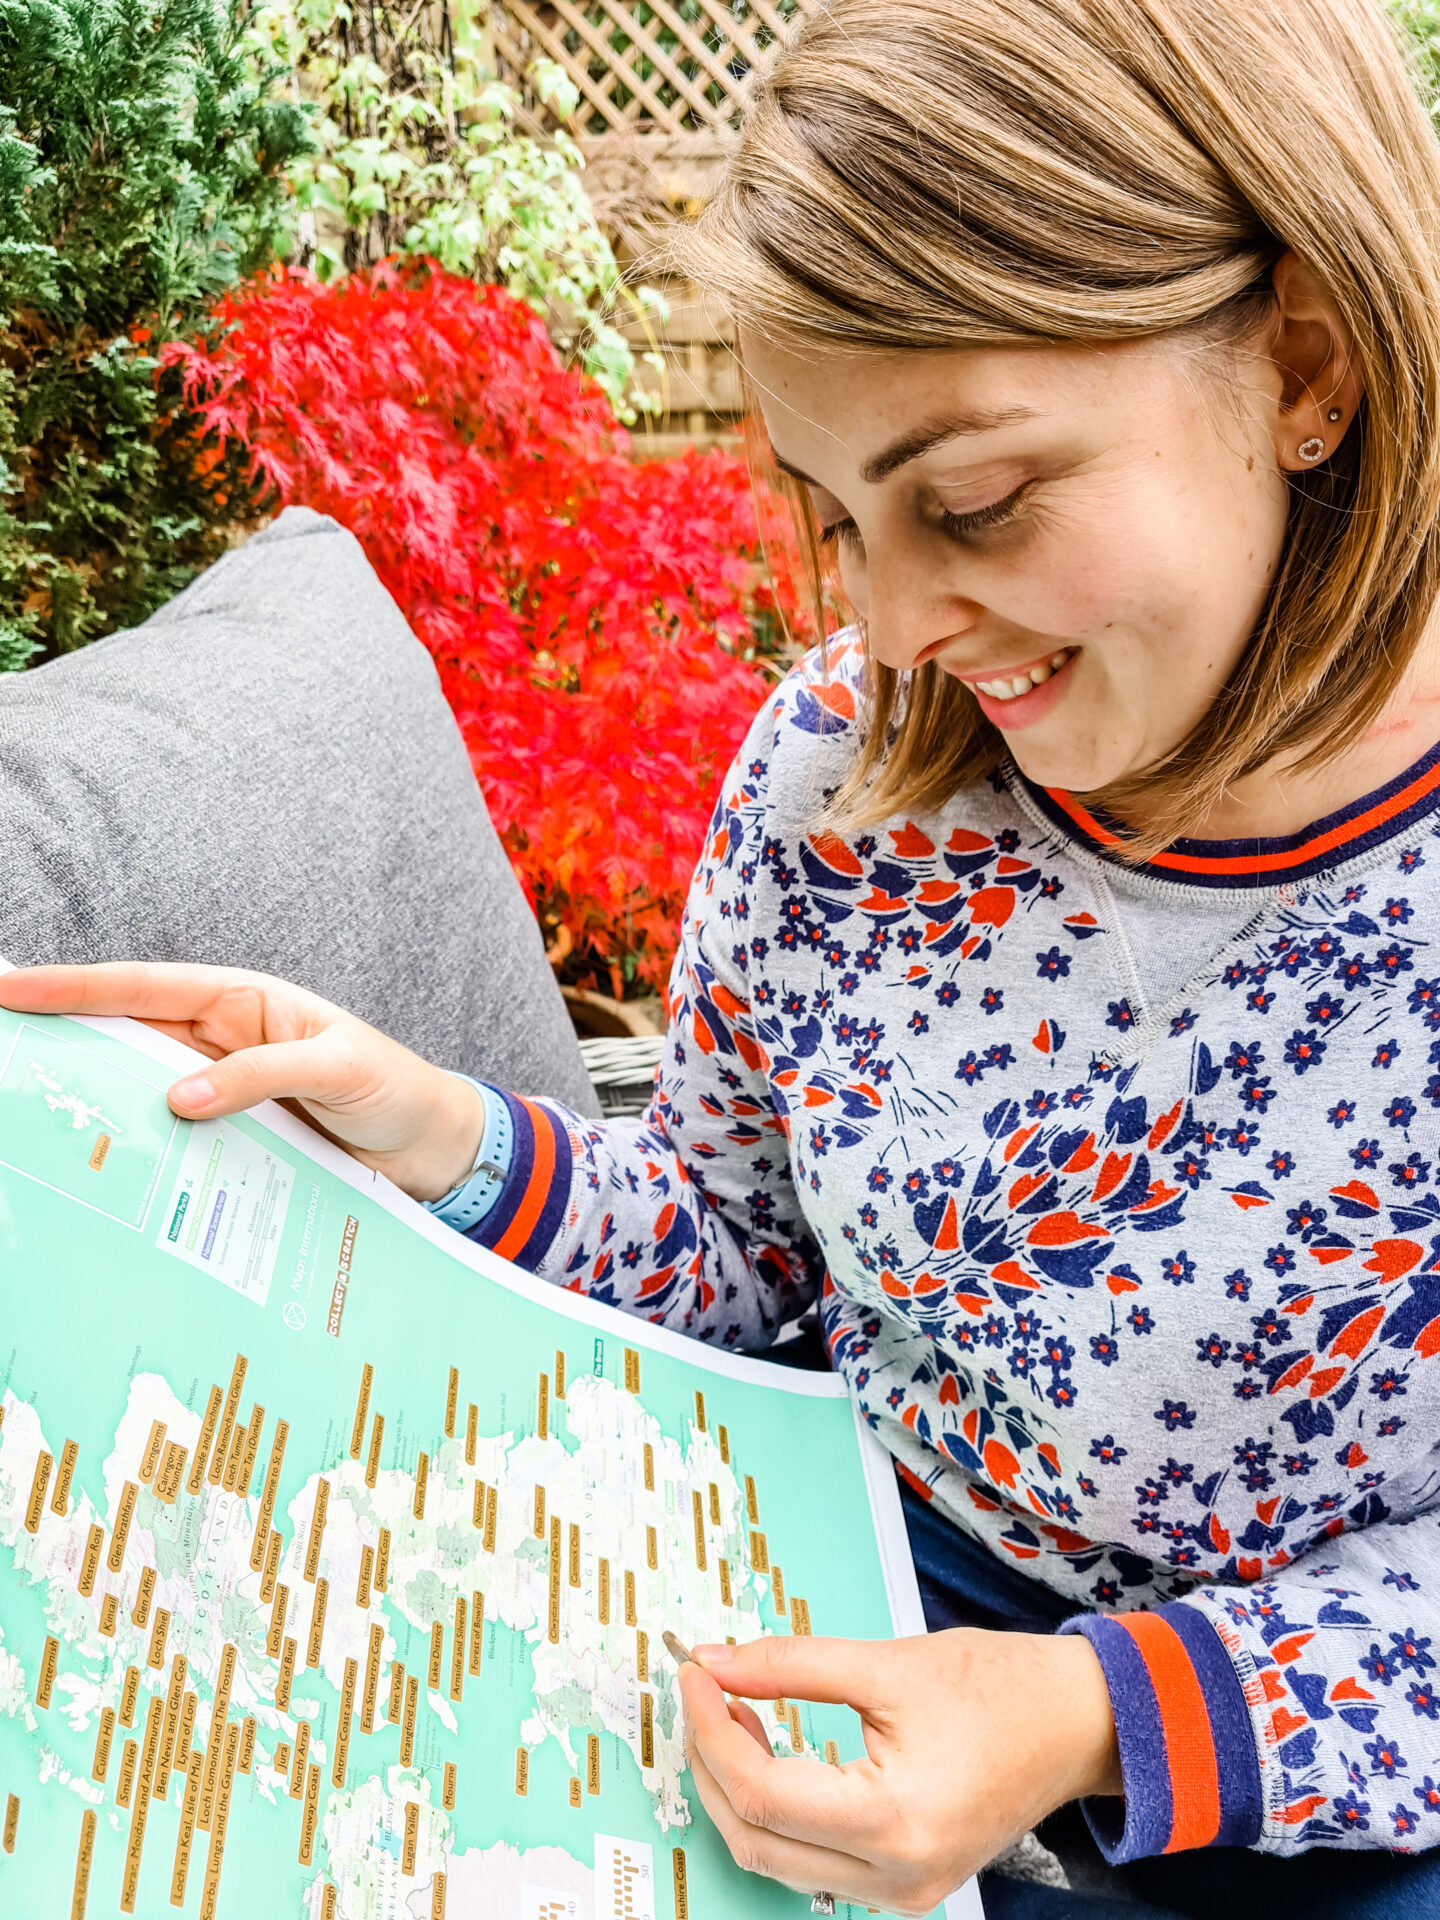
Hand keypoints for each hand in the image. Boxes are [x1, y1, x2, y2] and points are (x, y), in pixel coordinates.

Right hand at [0, 962, 485, 1202]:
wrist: (431, 1145)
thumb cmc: (394, 1088)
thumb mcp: (337, 1069)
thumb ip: (262, 1075)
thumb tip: (178, 1097)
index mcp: (243, 1002)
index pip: (143, 986)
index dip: (74, 986)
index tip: (10, 986)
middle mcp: (221, 1042)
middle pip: (124, 1035)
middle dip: (60, 1036)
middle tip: (4, 1051)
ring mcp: (220, 1092)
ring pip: (138, 1090)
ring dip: (92, 1101)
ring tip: (35, 1113)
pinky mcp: (230, 1139)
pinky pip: (171, 1140)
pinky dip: (138, 1149)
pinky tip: (104, 1169)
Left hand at [679, 1628, 1120, 1916]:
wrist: (1077, 1724)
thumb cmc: (999, 1688)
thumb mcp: (886, 1663)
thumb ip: (789, 1664)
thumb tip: (714, 1663)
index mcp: (896, 1822)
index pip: (762, 1793)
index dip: (710, 1731)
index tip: (694, 1674)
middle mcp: (896, 1877)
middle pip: (756, 1839)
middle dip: (712, 1763)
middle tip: (702, 1691)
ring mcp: (901, 1892)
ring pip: (775, 1860)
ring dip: (738, 1789)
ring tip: (733, 1715)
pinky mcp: (903, 1885)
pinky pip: (811, 1861)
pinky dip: (776, 1808)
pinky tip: (772, 1749)